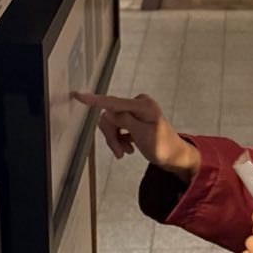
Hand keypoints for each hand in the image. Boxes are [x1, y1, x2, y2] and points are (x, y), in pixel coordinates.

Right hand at [73, 91, 199, 180]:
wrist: (174, 157)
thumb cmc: (162, 147)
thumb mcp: (141, 134)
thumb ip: (124, 121)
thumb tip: (107, 111)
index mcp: (142, 105)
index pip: (113, 102)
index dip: (94, 100)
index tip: (78, 95)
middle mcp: (138, 104)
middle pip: (110, 116)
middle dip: (111, 136)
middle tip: (119, 153)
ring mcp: (135, 111)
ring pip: (112, 123)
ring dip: (115, 140)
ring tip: (125, 153)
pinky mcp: (134, 119)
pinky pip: (118, 127)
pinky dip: (119, 139)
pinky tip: (128, 148)